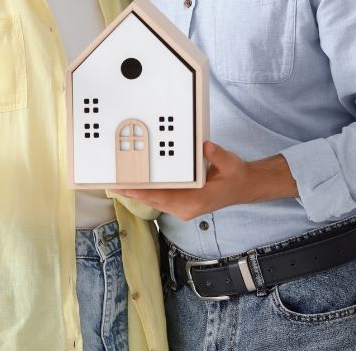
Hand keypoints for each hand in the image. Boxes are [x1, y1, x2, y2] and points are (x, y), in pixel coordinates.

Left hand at [113, 142, 297, 220]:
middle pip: (154, 201)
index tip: (127, 188)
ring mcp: (183, 208)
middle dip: (134, 193)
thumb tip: (206, 146)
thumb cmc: (235, 176)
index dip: (144, 193)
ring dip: (137, 194)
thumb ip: (218, 156)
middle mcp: (186, 208)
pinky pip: (160, 199)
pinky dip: (146, 192)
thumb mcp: (231, 163)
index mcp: (197, 201)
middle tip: (112, 183)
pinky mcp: (181, 205)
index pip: (165, 197)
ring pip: (155, 201)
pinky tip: (133, 185)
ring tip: (116, 183)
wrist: (243, 188)